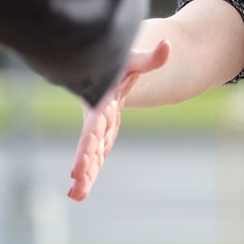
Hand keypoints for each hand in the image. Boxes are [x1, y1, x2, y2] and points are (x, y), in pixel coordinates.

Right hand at [68, 32, 170, 201]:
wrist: (109, 63)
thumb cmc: (120, 61)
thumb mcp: (134, 59)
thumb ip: (150, 57)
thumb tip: (168, 46)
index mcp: (101, 103)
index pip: (93, 130)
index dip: (86, 149)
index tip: (79, 168)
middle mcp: (96, 117)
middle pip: (90, 147)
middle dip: (84, 168)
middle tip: (77, 190)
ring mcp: (100, 126)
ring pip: (93, 154)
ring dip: (87, 175)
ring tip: (76, 196)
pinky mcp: (104, 131)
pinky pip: (98, 153)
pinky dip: (92, 170)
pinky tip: (83, 189)